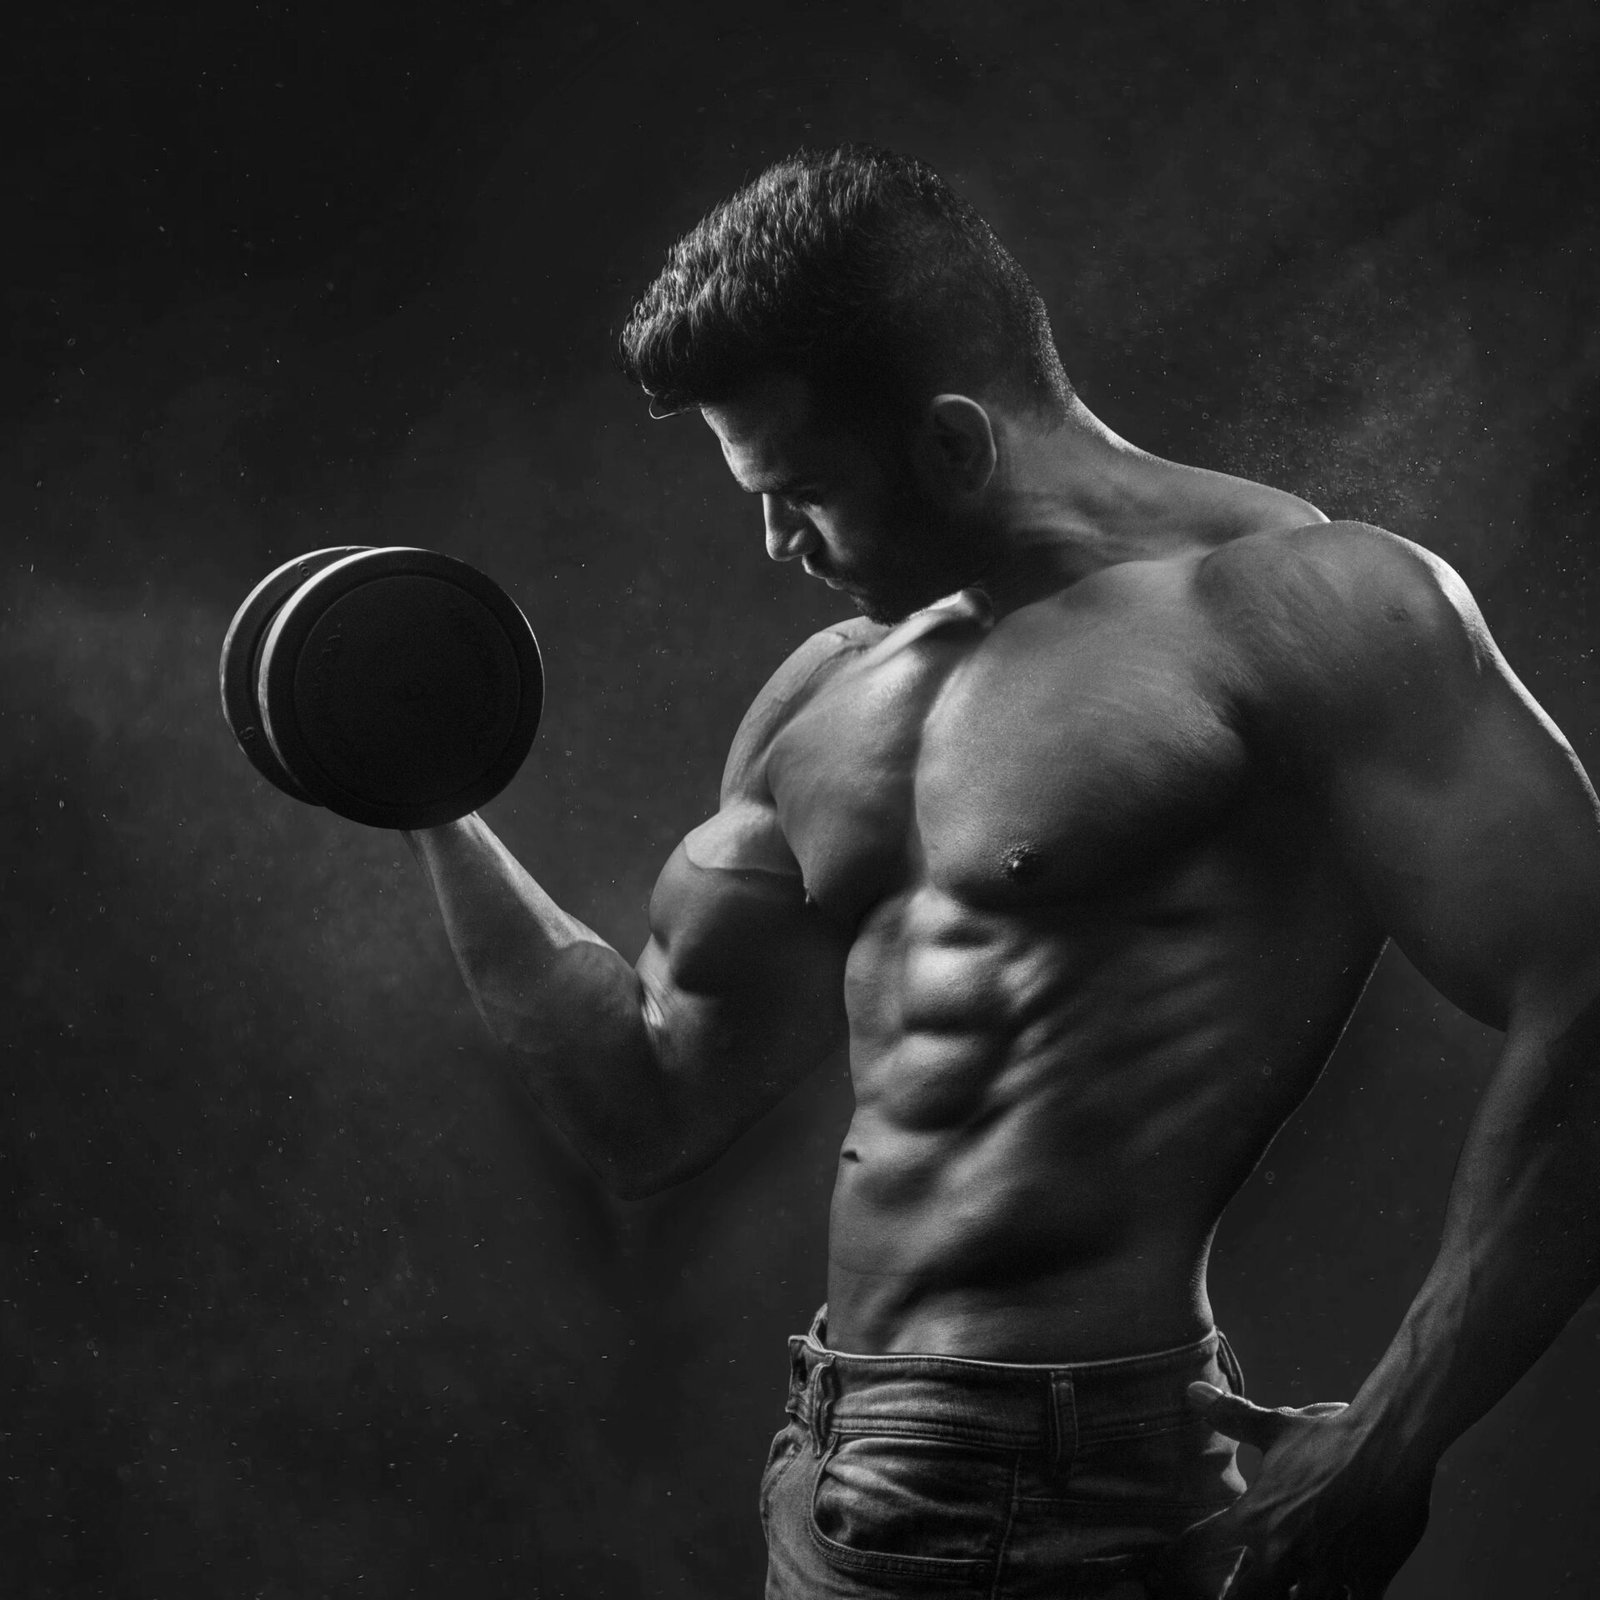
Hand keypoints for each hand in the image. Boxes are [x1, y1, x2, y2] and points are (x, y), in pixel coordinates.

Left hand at [1183, 1382, 1433, 1598]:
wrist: (1389, 1443)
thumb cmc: (1328, 1435)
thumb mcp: (1275, 1426)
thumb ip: (1232, 1417)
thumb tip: (1191, 1390)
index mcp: (1254, 1516)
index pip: (1203, 1549)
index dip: (1185, 1561)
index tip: (1178, 1569)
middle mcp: (1282, 1550)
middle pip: (1245, 1597)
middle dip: (1244, 1593)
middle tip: (1253, 1582)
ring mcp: (1324, 1570)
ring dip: (1295, 1597)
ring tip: (1296, 1587)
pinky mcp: (1366, 1579)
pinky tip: (1341, 1592)